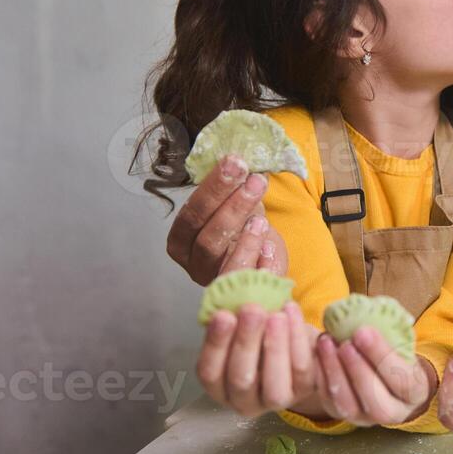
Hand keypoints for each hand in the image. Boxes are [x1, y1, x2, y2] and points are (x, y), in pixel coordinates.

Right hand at [166, 155, 289, 283]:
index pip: (191, 215)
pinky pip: (249, 280)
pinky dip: (261, 259)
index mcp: (181, 242)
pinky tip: (271, 242)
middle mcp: (194, 264)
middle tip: (254, 178)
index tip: (234, 162)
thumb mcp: (232, 208)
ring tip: (265, 212)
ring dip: (247, 231)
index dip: (212, 189)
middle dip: (232, 205)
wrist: (261, 264)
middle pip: (208, 238)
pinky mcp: (241, 294)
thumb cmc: (242, 230)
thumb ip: (230, 190)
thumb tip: (239, 159)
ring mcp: (217, 282)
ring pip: (226, 259)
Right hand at [196, 301, 317, 417]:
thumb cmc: (257, 329)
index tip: (223, 315)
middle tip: (252, 310)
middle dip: (246, 342)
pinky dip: (297, 340)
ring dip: (274, 347)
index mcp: (219, 386)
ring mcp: (273, 401)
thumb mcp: (240, 321)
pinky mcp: (303, 391)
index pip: (210, 372)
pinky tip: (291, 312)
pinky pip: (301, 370)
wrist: (292, 336)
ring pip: (273, 385)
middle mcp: (243, 401)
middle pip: (241, 380)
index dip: (216, 345)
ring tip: (275, 315)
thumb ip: (233, 313)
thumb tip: (232, 289)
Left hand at [313, 327, 434, 426]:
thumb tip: (374, 311)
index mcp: (415, 394)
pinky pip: (330, 402)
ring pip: (349, 406)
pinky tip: (320, 352)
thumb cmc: (397, 353)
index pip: (402, 381)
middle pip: (376, 401)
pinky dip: (323, 377)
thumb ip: (394, 332)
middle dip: (358, 370)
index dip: (382, 356)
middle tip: (345, 342)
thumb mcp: (404, 344)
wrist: (386, 377)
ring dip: (335, 372)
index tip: (364, 331)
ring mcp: (366, 419)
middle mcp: (393, 413)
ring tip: (327, 342)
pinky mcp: (343, 416)